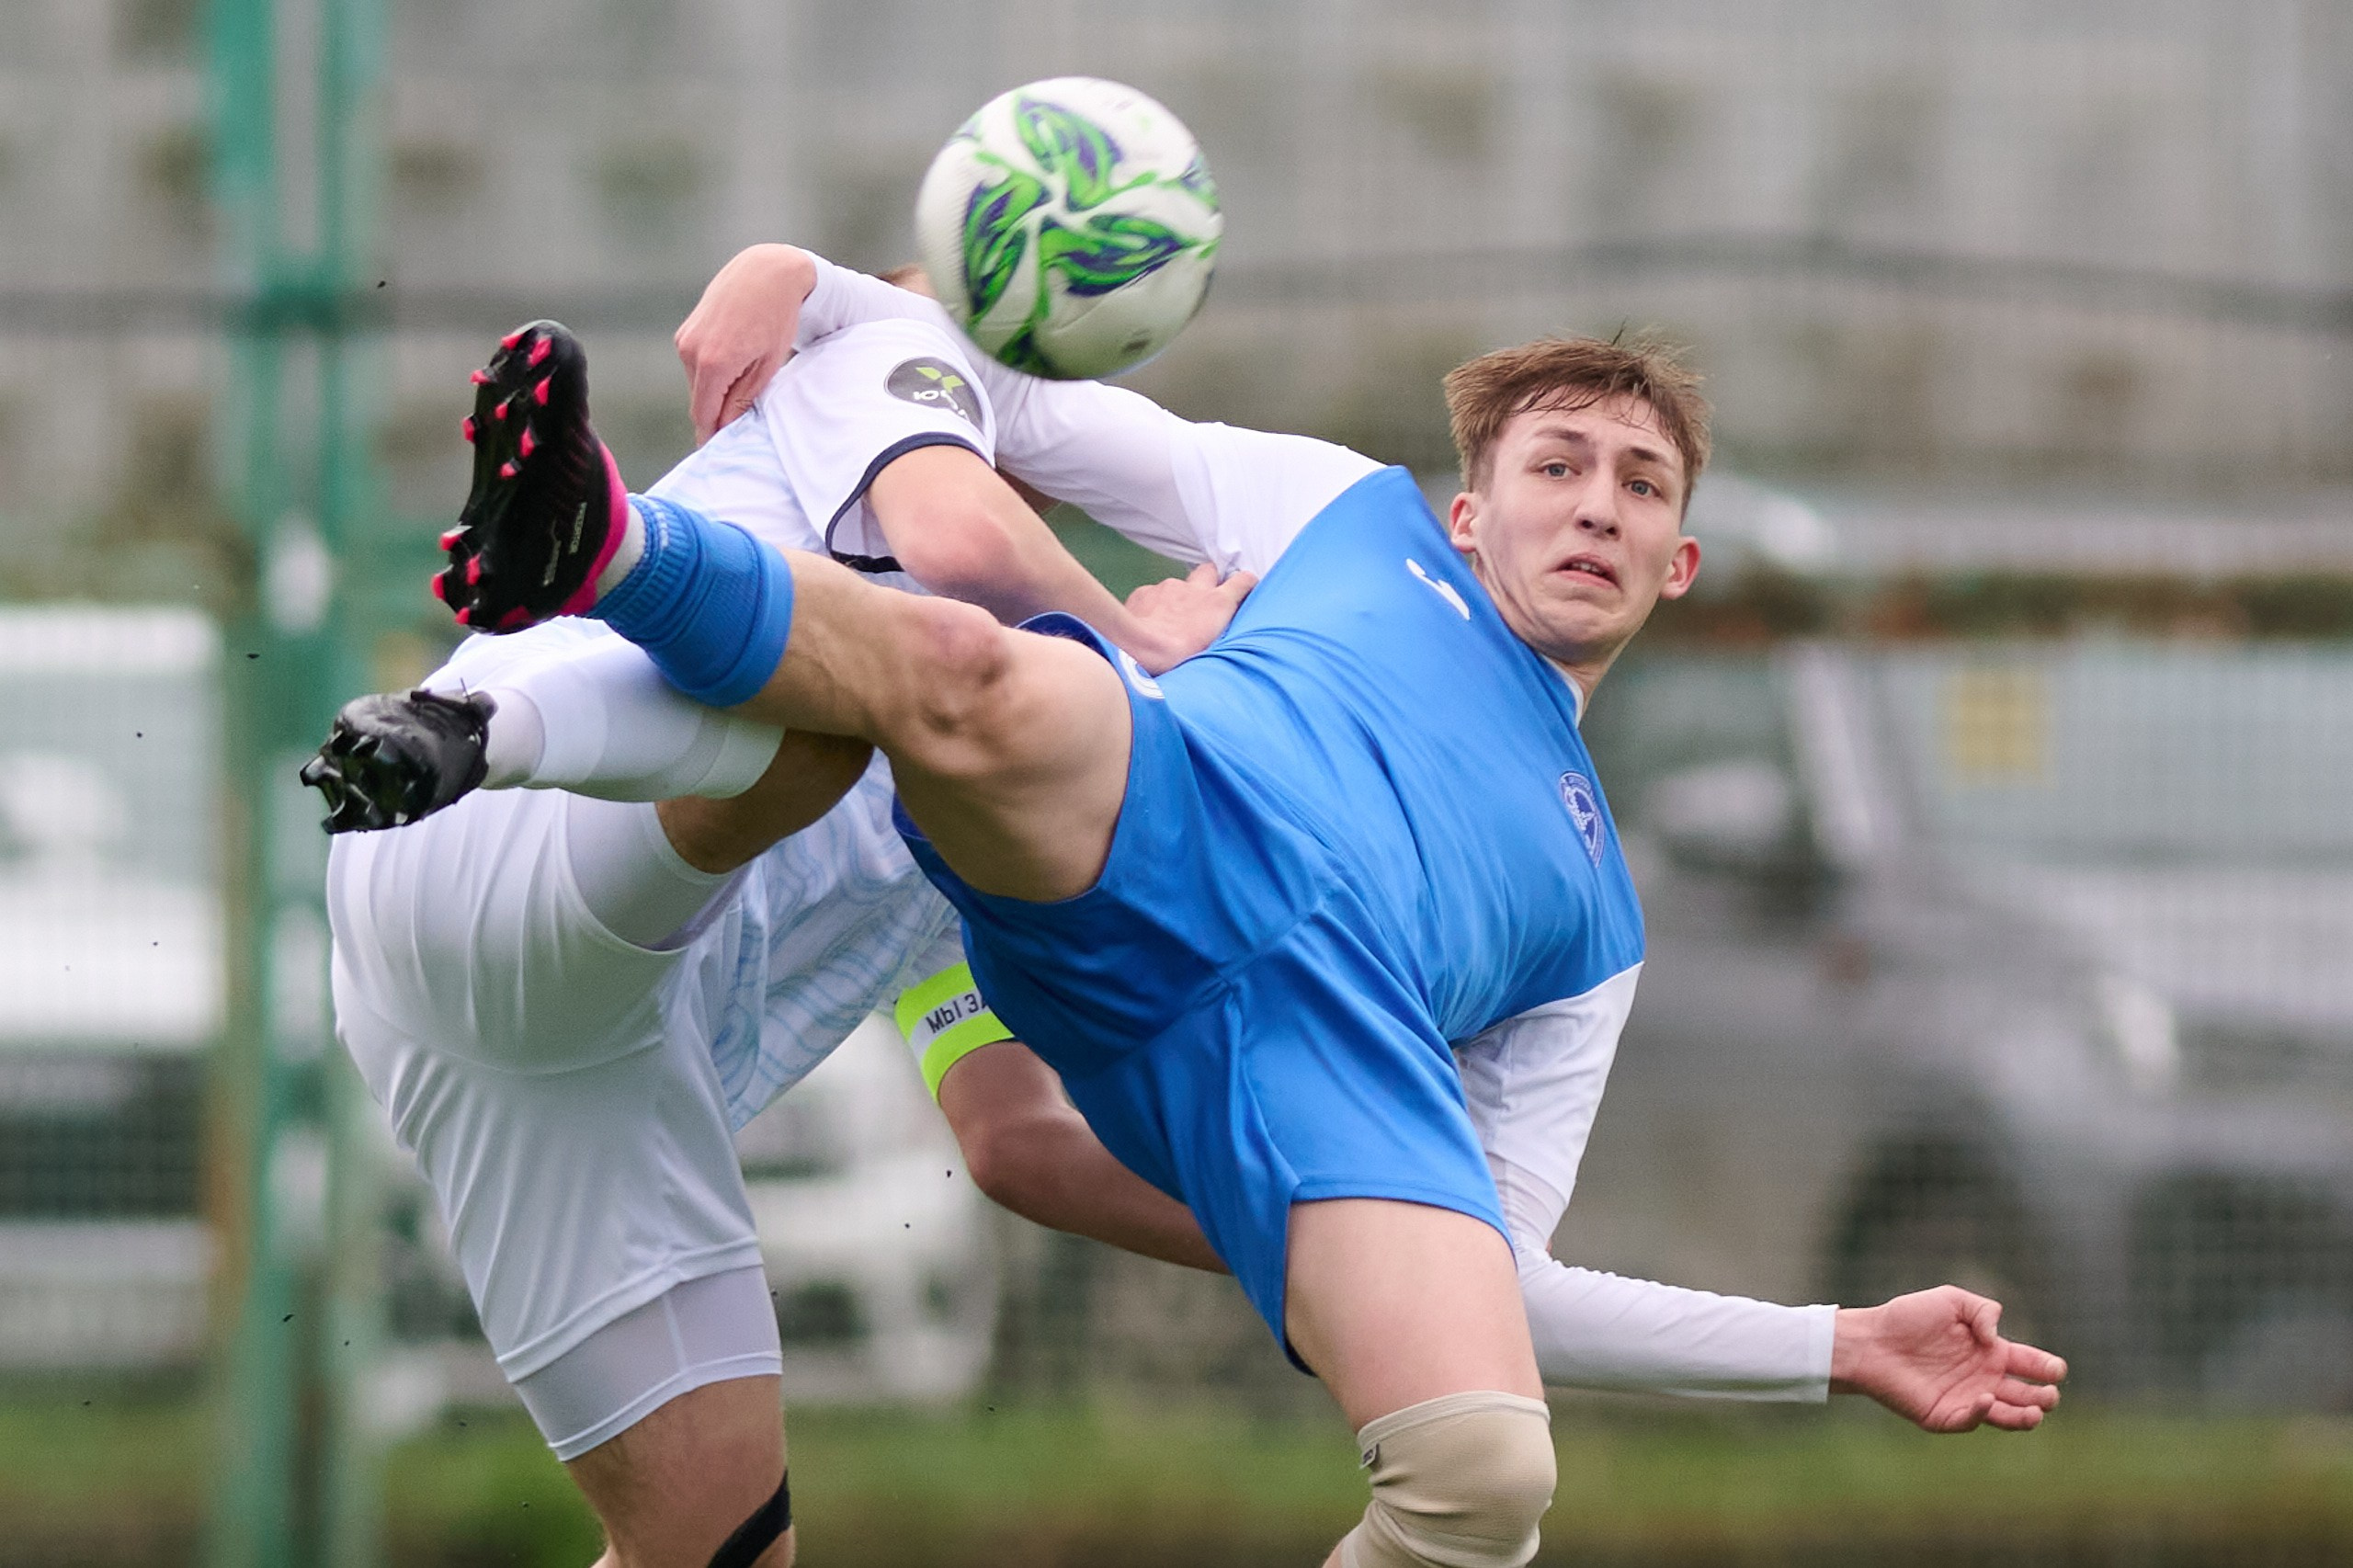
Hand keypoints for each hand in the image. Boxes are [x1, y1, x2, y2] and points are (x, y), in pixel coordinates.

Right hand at [675, 244, 815, 443]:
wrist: (765, 272)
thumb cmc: (776, 317)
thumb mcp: (768, 365)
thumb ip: (743, 399)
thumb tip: (724, 426)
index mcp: (713, 364)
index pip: (704, 415)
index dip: (711, 436)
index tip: (717, 452)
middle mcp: (691, 352)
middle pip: (699, 401)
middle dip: (716, 414)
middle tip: (739, 423)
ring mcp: (685, 339)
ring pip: (697, 384)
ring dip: (714, 392)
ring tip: (743, 381)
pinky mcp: (685, 332)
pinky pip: (695, 366)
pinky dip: (711, 373)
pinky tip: (734, 361)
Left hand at [1121, 563, 1256, 673]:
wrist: (1139, 650)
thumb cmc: (1178, 657)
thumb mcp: (1213, 648)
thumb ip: (1220, 630)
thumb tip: (1222, 629)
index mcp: (1217, 603)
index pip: (1242, 581)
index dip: (1244, 583)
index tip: (1244, 588)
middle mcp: (1194, 589)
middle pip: (1209, 571)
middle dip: (1209, 581)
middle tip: (1204, 601)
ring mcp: (1168, 587)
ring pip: (1177, 585)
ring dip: (1177, 598)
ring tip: (1169, 623)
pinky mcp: (1145, 591)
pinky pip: (1153, 593)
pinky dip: (1154, 604)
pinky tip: (1149, 622)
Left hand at [1831, 1286, 2066, 1431]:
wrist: (1869, 1340)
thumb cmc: (1907, 1317)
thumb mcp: (1950, 1300)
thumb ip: (1982, 1311)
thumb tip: (1997, 1340)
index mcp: (1988, 1352)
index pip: (2028, 1363)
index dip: (2047, 1367)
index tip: (2057, 1369)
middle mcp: (1982, 1378)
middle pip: (2025, 1394)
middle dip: (2043, 1397)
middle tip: (2049, 1394)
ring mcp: (1965, 1399)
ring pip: (2006, 1415)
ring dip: (2025, 1416)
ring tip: (2037, 1411)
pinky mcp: (1944, 1415)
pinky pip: (1970, 1420)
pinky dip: (1982, 1412)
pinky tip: (1986, 1397)